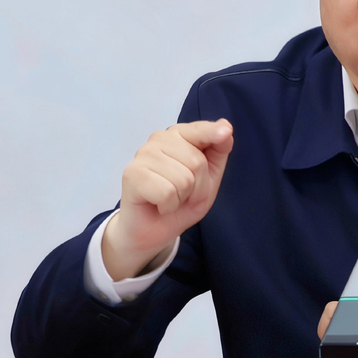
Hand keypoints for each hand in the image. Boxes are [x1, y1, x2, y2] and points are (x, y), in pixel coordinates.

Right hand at [101, 119, 233, 280]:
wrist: (154, 230)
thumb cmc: (182, 201)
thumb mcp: (209, 178)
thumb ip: (218, 152)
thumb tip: (225, 127)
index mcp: (179, 136)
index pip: (199, 129)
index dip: (212, 133)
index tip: (225, 132)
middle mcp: (159, 140)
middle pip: (197, 162)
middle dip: (198, 187)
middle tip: (184, 194)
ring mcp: (142, 155)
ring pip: (183, 179)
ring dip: (182, 198)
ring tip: (171, 199)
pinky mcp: (132, 174)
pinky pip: (167, 192)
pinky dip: (168, 206)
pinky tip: (159, 205)